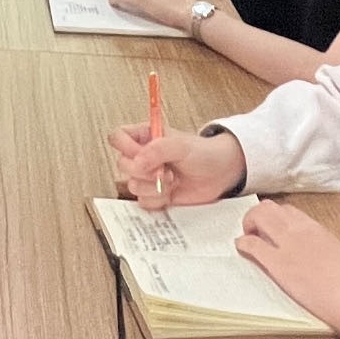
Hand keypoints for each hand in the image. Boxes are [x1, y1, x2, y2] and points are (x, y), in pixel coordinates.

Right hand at [108, 125, 245, 208]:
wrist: (221, 173)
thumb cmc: (204, 153)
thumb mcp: (181, 145)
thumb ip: (157, 150)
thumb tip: (137, 161)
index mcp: (145, 136)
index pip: (117, 138)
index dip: (125, 148)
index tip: (142, 154)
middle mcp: (143, 156)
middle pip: (122, 164)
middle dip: (144, 172)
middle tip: (164, 170)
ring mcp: (148, 177)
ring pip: (132, 185)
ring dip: (154, 187)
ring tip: (172, 180)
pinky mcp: (154, 195)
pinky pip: (143, 202)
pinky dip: (158, 200)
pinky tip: (172, 192)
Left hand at [236, 201, 339, 331]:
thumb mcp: (336, 252)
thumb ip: (320, 244)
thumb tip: (310, 248)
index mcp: (316, 228)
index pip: (288, 210)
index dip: (275, 216)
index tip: (272, 227)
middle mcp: (300, 230)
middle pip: (269, 208)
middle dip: (257, 216)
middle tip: (255, 231)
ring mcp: (287, 245)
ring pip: (258, 217)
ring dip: (249, 224)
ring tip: (249, 238)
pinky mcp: (277, 264)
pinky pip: (252, 244)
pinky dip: (243, 243)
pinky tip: (242, 248)